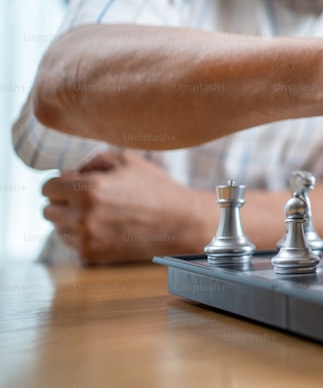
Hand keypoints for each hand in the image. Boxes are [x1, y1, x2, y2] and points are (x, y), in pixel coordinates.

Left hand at [41, 151, 211, 263]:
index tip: (71, 184)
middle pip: (48, 210)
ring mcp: (87, 239)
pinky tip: (101, 227)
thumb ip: (92, 160)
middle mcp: (83, 216)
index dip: (60, 183)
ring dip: (69, 220)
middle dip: (62, 202)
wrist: (180, 222)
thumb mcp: (127, 161)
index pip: (48, 188)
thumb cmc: (156, 188)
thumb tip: (70, 170)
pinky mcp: (93, 256)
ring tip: (95, 213)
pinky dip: (80, 236)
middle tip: (83, 198)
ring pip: (58, 229)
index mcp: (89, 189)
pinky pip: (72, 244)